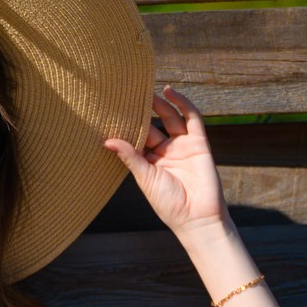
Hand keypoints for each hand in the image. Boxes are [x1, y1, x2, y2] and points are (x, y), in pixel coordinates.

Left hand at [104, 87, 225, 236]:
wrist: (197, 217)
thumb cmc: (168, 203)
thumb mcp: (145, 178)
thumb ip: (130, 156)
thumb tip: (107, 140)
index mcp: (150, 161)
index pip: (137, 136)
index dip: (127, 123)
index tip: (112, 109)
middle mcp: (166, 151)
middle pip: (153, 124)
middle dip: (142, 110)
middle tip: (127, 93)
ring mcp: (183, 146)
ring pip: (170, 117)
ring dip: (160, 103)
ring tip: (145, 89)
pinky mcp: (199, 143)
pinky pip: (191, 118)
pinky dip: (182, 103)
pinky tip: (170, 92)